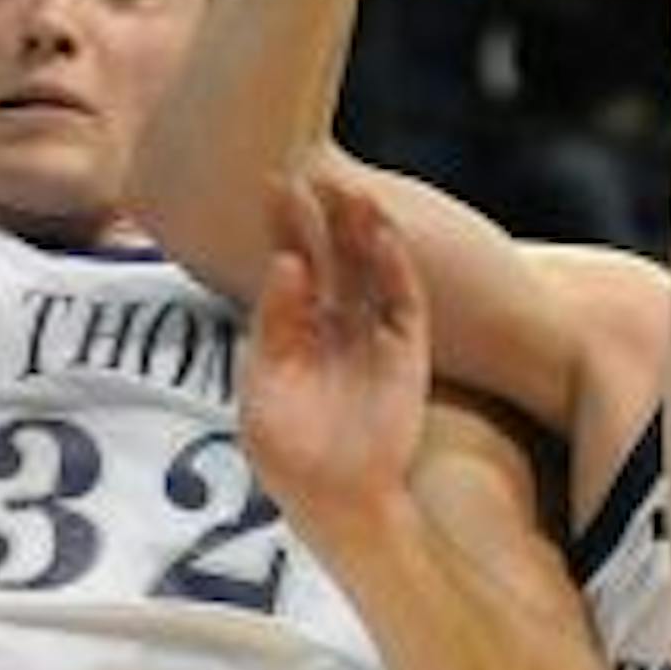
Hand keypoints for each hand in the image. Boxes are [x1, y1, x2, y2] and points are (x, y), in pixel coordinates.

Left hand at [242, 166, 429, 534]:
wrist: (338, 500)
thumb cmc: (289, 454)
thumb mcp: (263, 387)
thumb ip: (271, 325)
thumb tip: (287, 262)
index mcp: (291, 329)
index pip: (289, 263)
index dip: (282, 225)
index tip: (272, 182)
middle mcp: (334, 323)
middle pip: (330, 255)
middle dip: (323, 215)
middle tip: (315, 169)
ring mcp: (371, 334)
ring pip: (368, 268)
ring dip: (363, 229)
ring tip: (354, 190)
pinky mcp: (407, 350)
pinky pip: (402, 298)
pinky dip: (395, 264)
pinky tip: (382, 232)